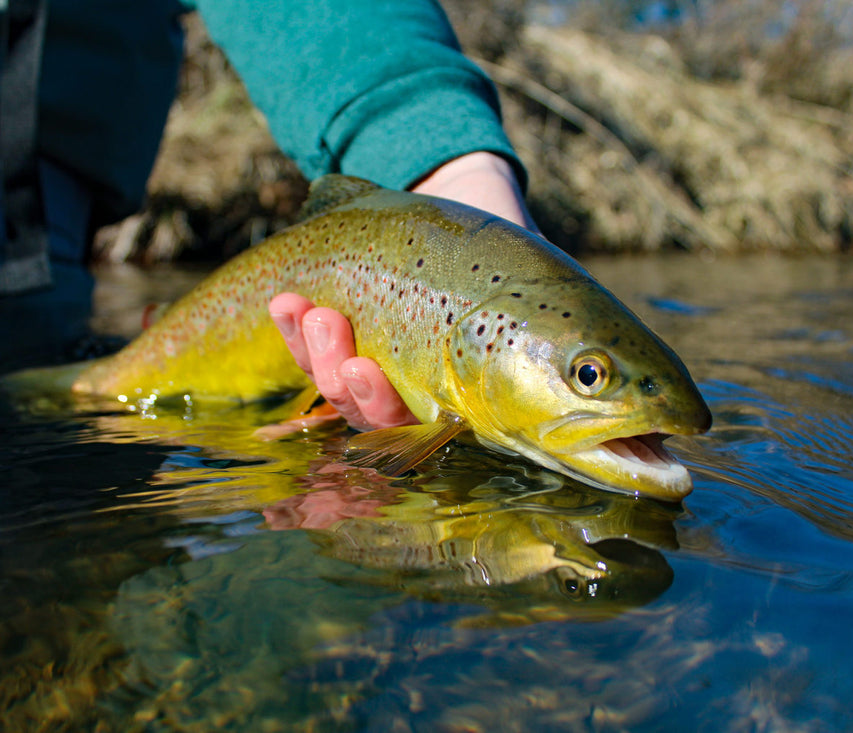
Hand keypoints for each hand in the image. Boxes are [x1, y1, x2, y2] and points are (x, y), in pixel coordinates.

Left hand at [270, 152, 537, 430]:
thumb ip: (530, 314)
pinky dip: (294, 331)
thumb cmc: (512, 275)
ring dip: (316, 352)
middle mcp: (415, 405)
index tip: (360, 369)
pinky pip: (313, 358)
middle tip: (333, 328)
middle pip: (369, 414)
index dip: (383, 411)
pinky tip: (284, 303)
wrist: (479, 237)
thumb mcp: (526, 294)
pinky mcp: (345, 353)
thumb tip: (568, 331)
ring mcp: (377, 379)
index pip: (418, 432)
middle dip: (344, 377)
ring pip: (336, 388)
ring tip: (306, 308)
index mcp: (462, 406)